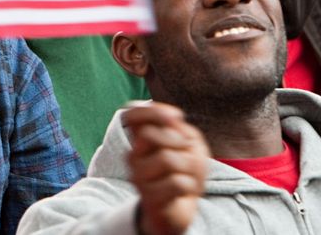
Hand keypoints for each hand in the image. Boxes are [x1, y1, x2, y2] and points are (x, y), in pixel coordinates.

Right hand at [123, 103, 207, 234]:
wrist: (180, 208)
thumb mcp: (188, 142)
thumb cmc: (184, 171)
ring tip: (187, 175)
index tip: (175, 118)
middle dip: (178, 142)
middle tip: (185, 155)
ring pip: (167, 159)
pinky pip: (177, 183)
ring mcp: (138, 176)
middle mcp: (133, 155)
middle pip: (148, 134)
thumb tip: (172, 118)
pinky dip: (189, 185)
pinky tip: (184, 190)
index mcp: (141, 138)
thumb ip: (178, 126)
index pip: (131, 114)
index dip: (152, 111)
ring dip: (188, 167)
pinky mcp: (149, 197)